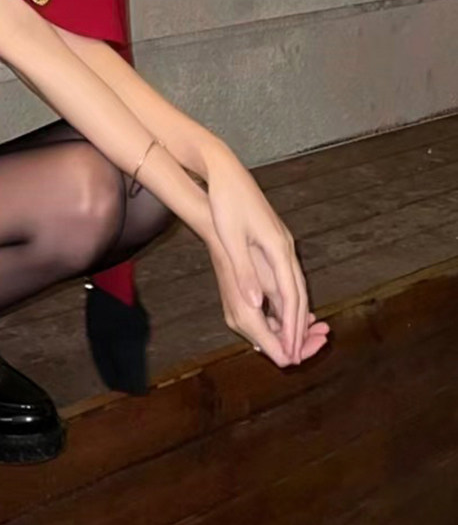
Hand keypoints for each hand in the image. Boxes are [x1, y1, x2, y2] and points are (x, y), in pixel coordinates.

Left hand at [204, 146, 327, 364]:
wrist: (225, 170)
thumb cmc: (225, 201)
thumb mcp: (230, 237)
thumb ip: (244, 271)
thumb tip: (256, 304)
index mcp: (277, 247)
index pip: (290, 294)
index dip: (292, 325)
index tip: (292, 350)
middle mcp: (284, 246)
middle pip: (298, 293)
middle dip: (299, 325)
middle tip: (297, 354)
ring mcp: (280, 242)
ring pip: (294, 285)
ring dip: (296, 313)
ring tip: (294, 339)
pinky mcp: (273, 240)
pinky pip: (286, 276)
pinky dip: (287, 297)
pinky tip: (281, 308)